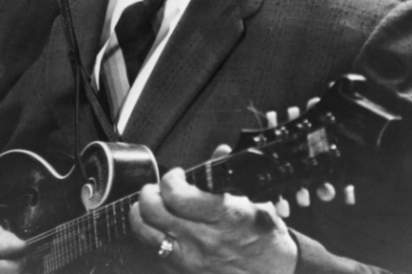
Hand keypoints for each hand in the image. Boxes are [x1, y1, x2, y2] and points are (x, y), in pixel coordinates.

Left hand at [129, 145, 297, 273]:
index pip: (176, 194)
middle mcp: (202, 240)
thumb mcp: (258, 204)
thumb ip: (232, 177)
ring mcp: (190, 261)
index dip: (171, 179)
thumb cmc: (268, 243)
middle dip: (149, 193)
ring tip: (151, 208)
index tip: (177, 176)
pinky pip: (154, 253)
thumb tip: (220, 151)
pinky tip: (163, 231)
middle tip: (158, 189)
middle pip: (152, 211)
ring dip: (143, 216)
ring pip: (145, 234)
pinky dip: (153, 238)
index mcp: (223, 218)